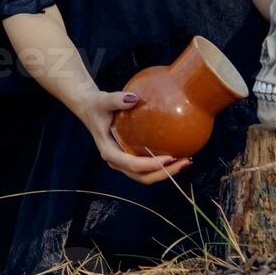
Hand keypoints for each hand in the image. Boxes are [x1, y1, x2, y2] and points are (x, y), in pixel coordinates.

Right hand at [68, 88, 192, 185]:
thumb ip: (116, 99)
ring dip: (165, 173)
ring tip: (185, 162)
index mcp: (109, 152)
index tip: (170, 157)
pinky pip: (147, 168)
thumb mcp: (103, 100)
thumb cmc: (97, 106)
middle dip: (164, 173)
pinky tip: (177, 156)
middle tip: (184, 162)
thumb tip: (134, 98)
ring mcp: (123, 163)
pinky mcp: (130, 158)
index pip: (132, 165)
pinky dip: (162, 166)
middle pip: (142, 176)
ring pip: (146, 176)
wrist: (90, 109)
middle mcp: (116, 162)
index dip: (151, 165)